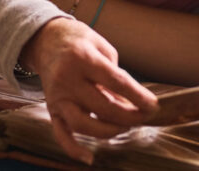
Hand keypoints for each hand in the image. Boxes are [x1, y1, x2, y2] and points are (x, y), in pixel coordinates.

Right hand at [24, 16, 157, 164]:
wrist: (46, 40)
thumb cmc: (80, 41)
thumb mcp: (102, 47)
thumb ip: (115, 73)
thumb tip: (129, 102)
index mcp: (83, 58)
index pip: (115, 81)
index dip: (137, 96)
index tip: (153, 105)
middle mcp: (67, 79)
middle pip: (102, 106)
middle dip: (129, 116)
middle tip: (144, 116)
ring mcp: (57, 96)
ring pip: (82, 124)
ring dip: (108, 131)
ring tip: (126, 126)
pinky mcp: (51, 109)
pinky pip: (60, 134)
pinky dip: (73, 150)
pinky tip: (89, 159)